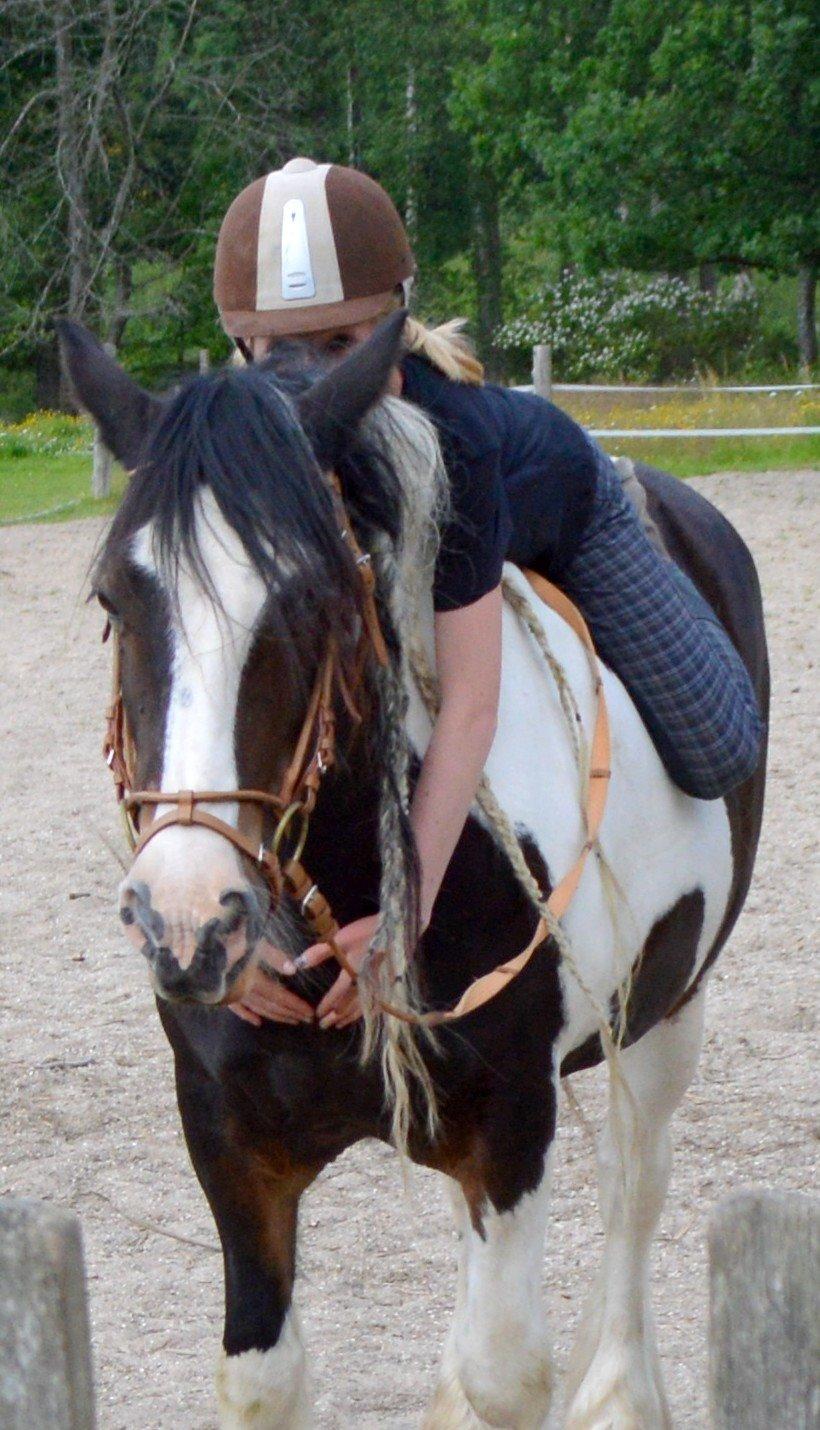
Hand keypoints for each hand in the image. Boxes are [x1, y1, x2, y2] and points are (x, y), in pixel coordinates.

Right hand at [228, 939, 314, 1028]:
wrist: (197, 944)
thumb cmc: (226, 938)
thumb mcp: (254, 941)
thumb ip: (274, 956)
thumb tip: (293, 970)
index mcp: (254, 980)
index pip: (280, 997)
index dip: (296, 1006)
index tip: (310, 1013)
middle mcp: (244, 992)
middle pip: (271, 1006)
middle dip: (289, 1013)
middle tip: (305, 1020)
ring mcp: (231, 996)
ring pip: (257, 1010)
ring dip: (274, 1016)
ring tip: (289, 1021)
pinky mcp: (221, 994)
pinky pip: (237, 1009)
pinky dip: (248, 1016)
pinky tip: (257, 1023)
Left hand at [283, 913, 379, 1029]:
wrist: (398, 927)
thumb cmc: (367, 932)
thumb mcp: (341, 938)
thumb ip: (319, 953)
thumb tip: (298, 964)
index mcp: (352, 975)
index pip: (336, 995)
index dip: (326, 1005)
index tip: (317, 1014)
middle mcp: (365, 985)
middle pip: (349, 1006)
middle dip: (335, 1017)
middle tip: (323, 1026)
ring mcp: (379, 986)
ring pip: (362, 1007)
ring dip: (349, 1017)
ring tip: (339, 1025)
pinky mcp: (388, 983)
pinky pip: (376, 1004)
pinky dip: (367, 1012)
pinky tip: (364, 1015)